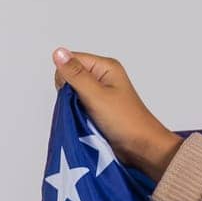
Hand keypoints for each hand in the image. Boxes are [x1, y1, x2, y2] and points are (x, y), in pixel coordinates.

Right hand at [51, 48, 182, 180]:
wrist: (143, 148)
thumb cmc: (125, 121)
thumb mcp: (96, 95)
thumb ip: (75, 74)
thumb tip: (58, 52)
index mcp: (106, 67)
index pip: (70, 60)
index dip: (66, 77)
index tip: (76, 94)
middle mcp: (103, 76)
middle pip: (69, 76)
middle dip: (69, 93)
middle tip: (84, 106)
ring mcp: (101, 93)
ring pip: (72, 92)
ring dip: (73, 105)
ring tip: (87, 116)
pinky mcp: (99, 108)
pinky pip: (78, 105)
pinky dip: (78, 113)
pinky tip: (86, 121)